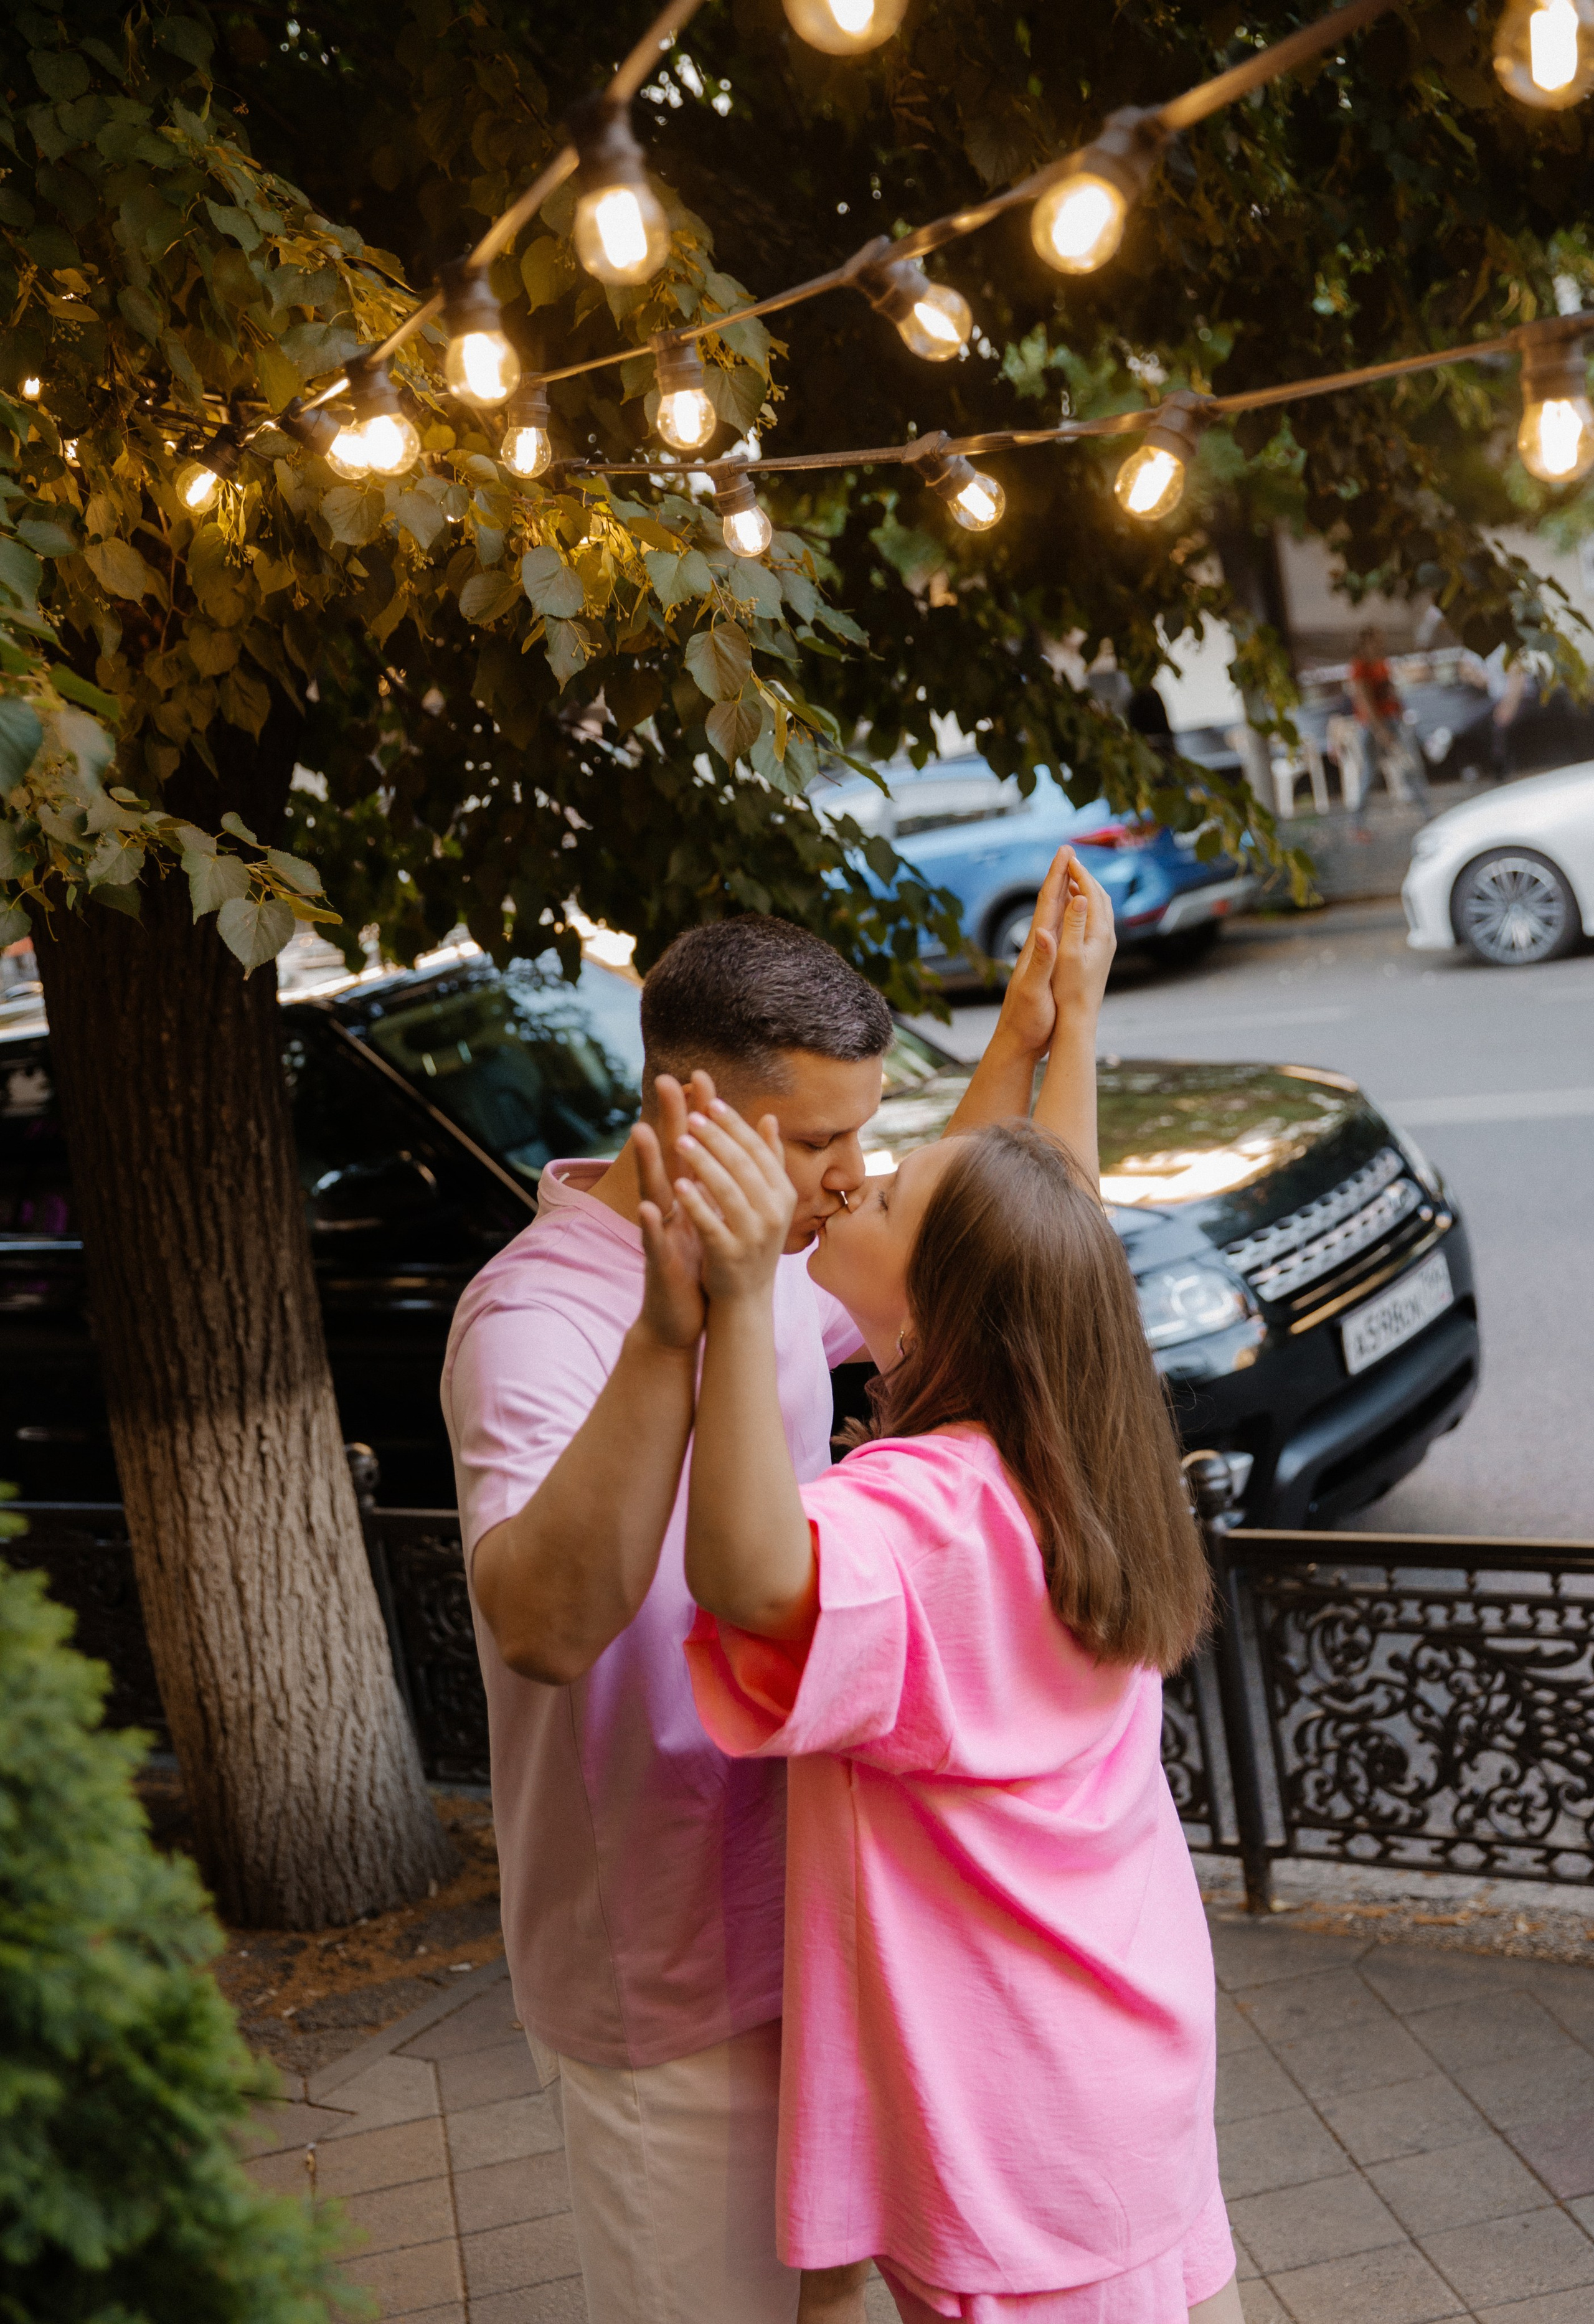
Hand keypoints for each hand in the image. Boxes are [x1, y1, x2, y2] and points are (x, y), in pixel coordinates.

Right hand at [635, 1074, 707, 1349]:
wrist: (683, 1316)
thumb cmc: (699, 1265)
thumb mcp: (711, 1220)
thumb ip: (717, 1186)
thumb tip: (728, 1151)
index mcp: (688, 1197)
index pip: (693, 1148)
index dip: (696, 1115)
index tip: (699, 1077)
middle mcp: (671, 1207)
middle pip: (670, 1157)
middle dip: (668, 1119)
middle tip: (664, 1080)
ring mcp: (663, 1232)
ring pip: (655, 1192)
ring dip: (648, 1163)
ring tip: (643, 1130)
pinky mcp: (660, 1262)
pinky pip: (655, 1241)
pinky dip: (652, 1225)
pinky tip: (650, 1208)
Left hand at [673, 1098, 795, 1303]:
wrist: (745, 1299)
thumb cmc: (752, 1241)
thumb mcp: (767, 1201)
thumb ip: (768, 1160)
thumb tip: (769, 1117)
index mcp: (783, 1194)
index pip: (757, 1150)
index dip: (734, 1125)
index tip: (711, 1101)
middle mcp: (774, 1213)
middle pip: (742, 1165)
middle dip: (716, 1137)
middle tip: (692, 1116)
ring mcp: (754, 1235)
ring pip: (727, 1190)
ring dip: (703, 1163)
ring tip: (680, 1140)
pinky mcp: (730, 1255)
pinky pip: (711, 1224)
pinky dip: (696, 1204)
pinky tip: (677, 1186)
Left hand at [990, 845, 1073, 1057]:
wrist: (1017, 1042)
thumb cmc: (1026, 1020)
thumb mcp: (1034, 991)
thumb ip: (1041, 963)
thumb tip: (1044, 933)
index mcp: (1036, 947)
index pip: (1047, 903)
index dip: (1056, 876)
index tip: (1065, 851)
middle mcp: (1036, 947)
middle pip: (1049, 904)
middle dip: (1059, 877)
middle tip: (1069, 852)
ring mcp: (1040, 957)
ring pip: (1053, 918)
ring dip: (1062, 895)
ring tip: (1072, 877)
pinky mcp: (1046, 969)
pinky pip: (1057, 935)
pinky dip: (1064, 920)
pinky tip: (1068, 920)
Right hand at [1050, 850, 1115, 1025]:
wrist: (1079, 1018)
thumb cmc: (1068, 990)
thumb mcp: (1068, 955)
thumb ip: (1074, 924)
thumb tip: (1079, 897)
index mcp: (1099, 934)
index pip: (1091, 893)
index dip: (1079, 873)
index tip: (1067, 857)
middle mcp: (1107, 937)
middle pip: (1100, 896)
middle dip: (1086, 876)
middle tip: (1070, 860)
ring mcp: (1106, 945)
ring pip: (1101, 908)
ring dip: (1088, 889)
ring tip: (1073, 878)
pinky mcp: (1101, 953)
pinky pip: (1098, 919)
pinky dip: (1088, 905)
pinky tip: (1077, 908)